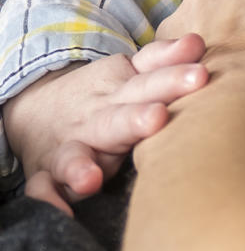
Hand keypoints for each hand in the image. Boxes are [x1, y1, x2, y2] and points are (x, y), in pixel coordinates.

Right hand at [3, 35, 205, 214]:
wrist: (38, 108)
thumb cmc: (107, 95)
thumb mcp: (133, 71)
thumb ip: (166, 60)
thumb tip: (198, 42)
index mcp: (122, 88)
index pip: (150, 77)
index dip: (173, 72)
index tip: (199, 70)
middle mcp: (96, 116)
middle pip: (119, 117)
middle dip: (137, 119)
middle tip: (158, 117)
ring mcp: (70, 145)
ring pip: (75, 155)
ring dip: (82, 166)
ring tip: (94, 177)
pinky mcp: (48, 173)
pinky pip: (44, 188)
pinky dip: (48, 197)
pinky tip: (61, 207)